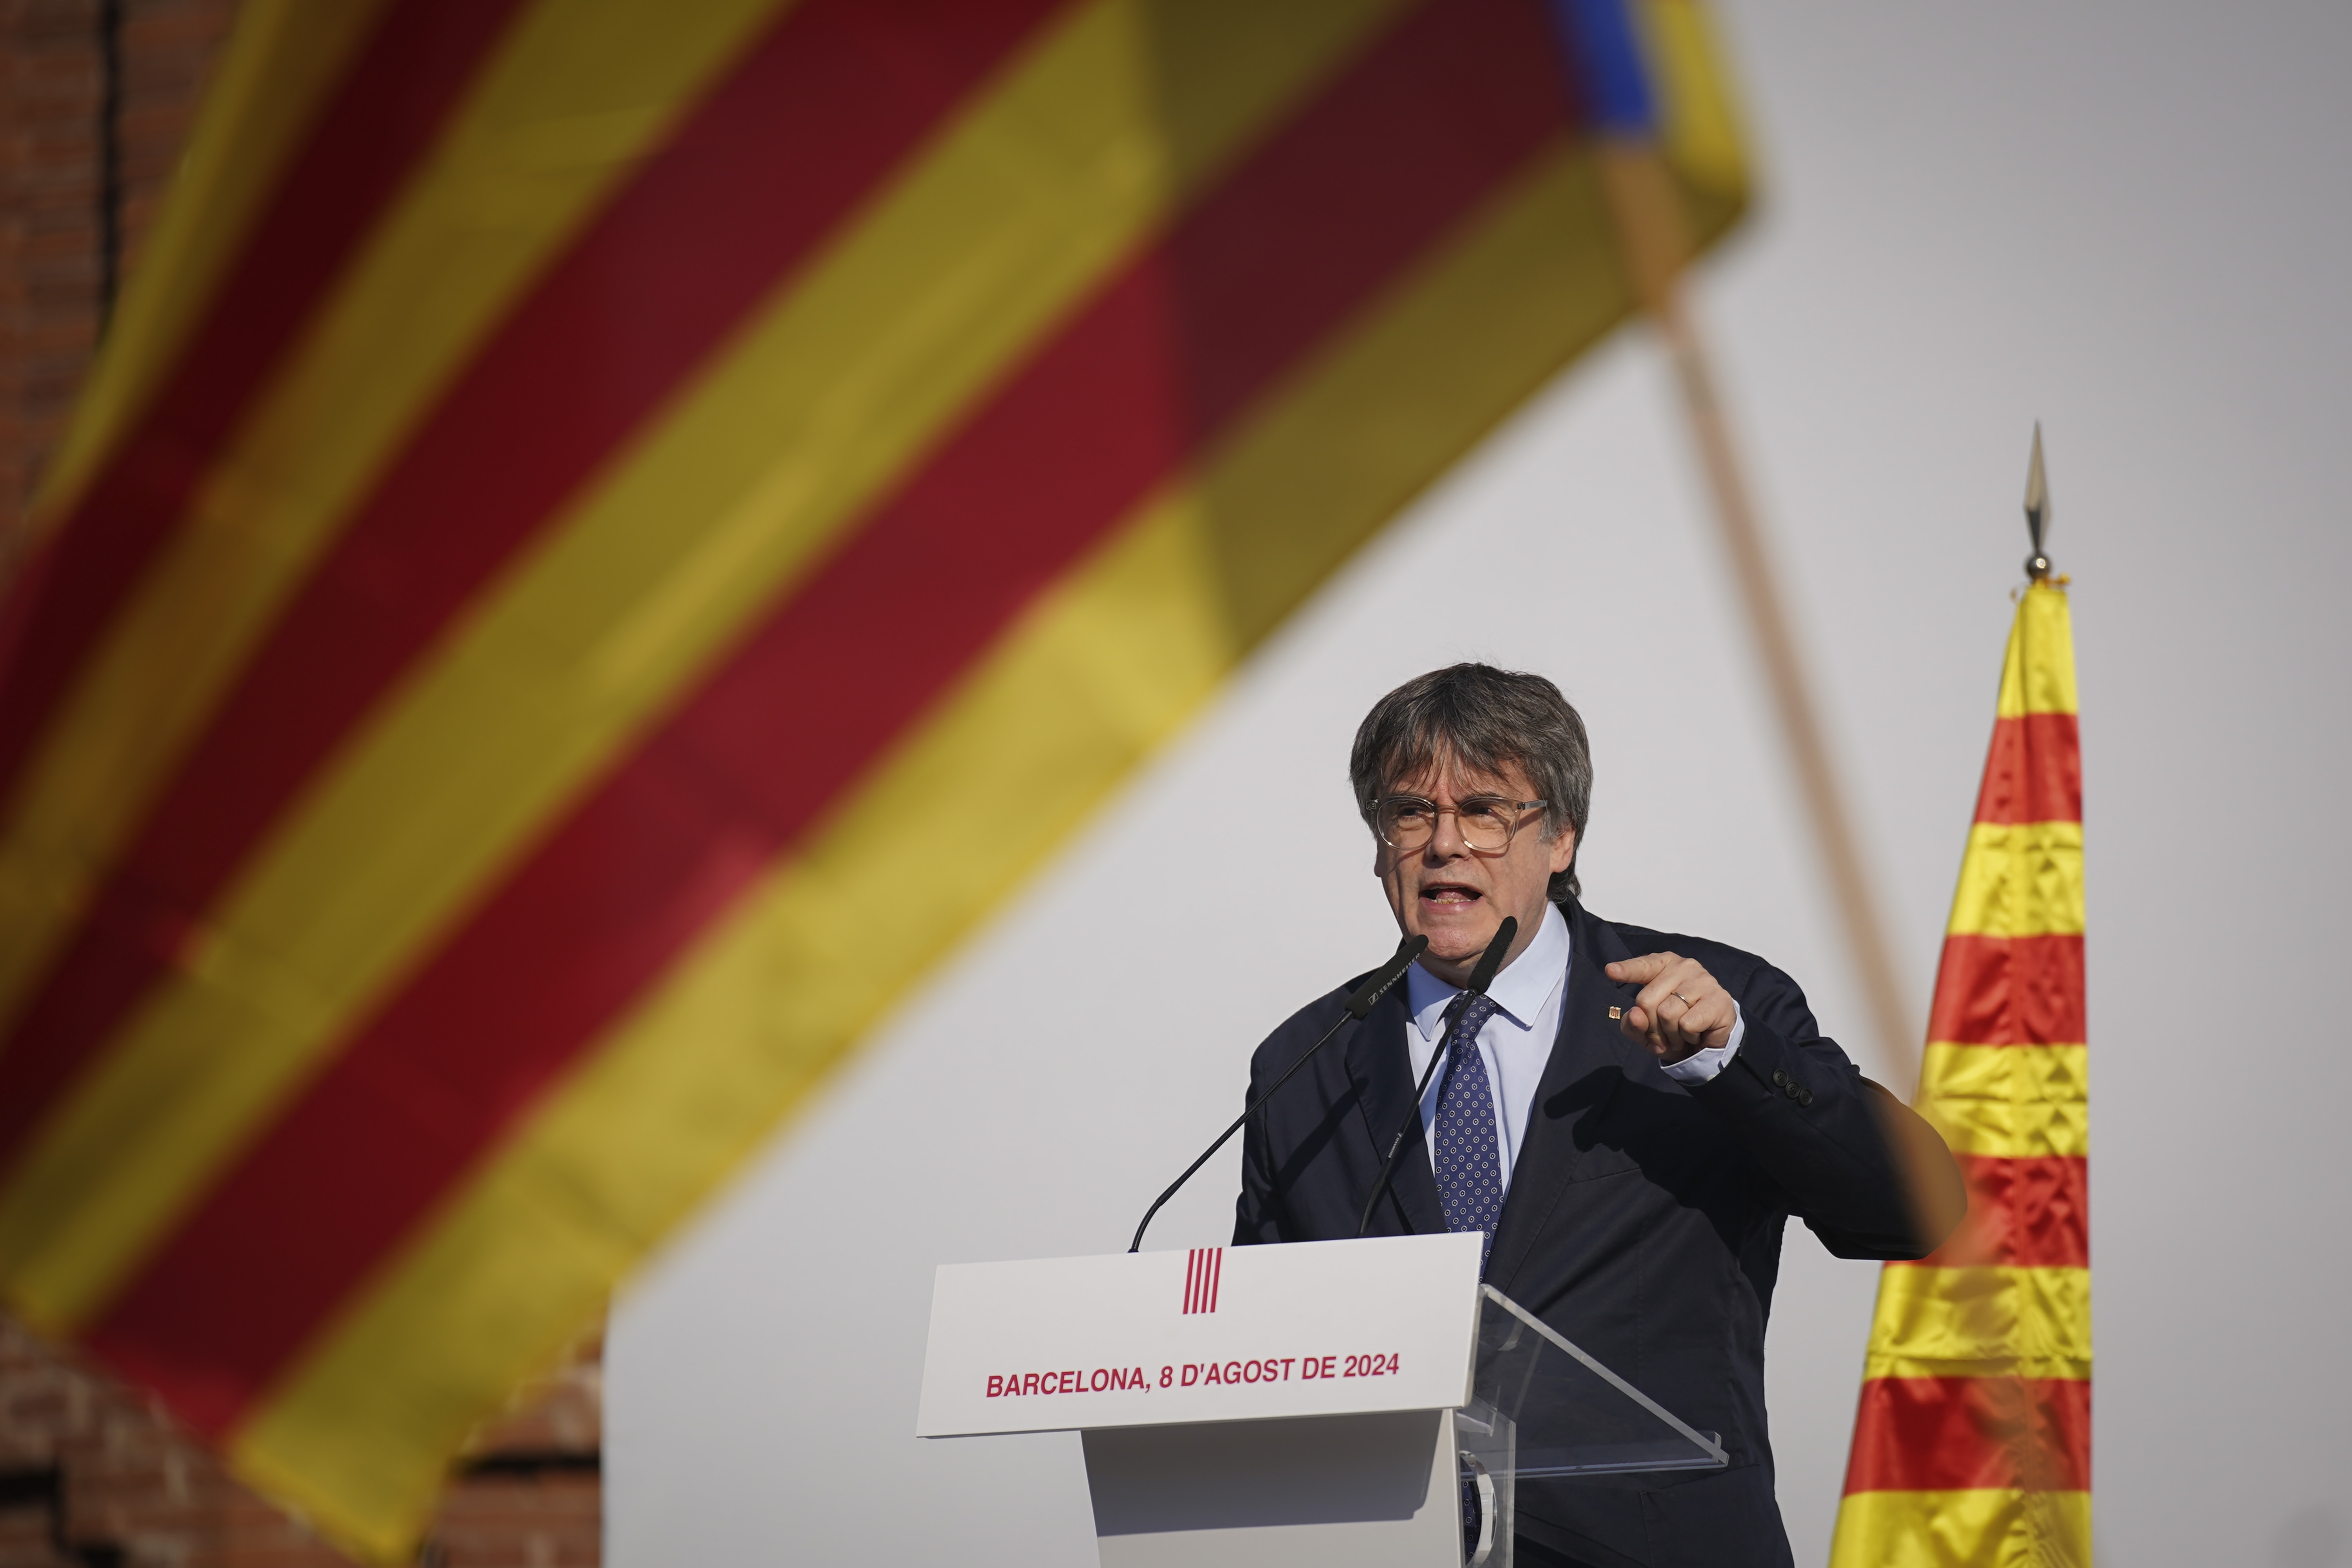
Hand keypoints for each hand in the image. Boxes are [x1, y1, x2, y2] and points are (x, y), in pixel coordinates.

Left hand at [1605, 952, 1733, 1065]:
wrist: (1709, 1044)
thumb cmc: (1674, 1029)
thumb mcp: (1646, 1029)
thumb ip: (1632, 1023)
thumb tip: (1635, 1014)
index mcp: (1665, 965)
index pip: (1643, 966)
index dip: (1626, 970)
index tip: (1610, 971)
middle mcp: (1685, 967)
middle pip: (1647, 1000)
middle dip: (1651, 1027)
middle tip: (1665, 1034)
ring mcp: (1704, 981)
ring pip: (1667, 1013)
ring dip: (1671, 1035)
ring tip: (1681, 1034)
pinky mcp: (1718, 1000)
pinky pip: (1687, 1024)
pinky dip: (1687, 1037)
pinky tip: (1697, 1034)